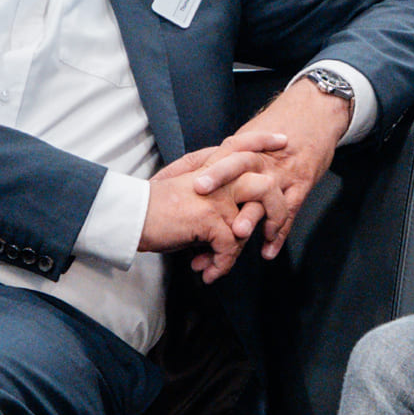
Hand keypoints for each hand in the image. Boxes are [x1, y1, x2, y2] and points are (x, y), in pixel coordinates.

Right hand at [136, 151, 265, 281]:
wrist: (131, 217)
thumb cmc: (155, 209)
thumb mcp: (185, 190)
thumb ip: (210, 192)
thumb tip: (229, 212)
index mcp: (210, 168)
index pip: (242, 146)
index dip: (263, 142)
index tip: (282, 142)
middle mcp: (218, 179)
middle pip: (265, 186)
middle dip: (277, 213)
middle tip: (272, 234)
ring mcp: (215, 198)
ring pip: (248, 226)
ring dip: (236, 253)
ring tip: (219, 266)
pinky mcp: (209, 218)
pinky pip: (230, 247)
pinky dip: (221, 264)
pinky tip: (209, 273)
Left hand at [176, 77, 353, 259]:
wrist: (318, 110)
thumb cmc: (282, 124)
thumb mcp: (252, 131)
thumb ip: (226, 155)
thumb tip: (189, 175)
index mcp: (247, 145)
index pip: (222, 154)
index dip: (206, 167)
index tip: (190, 183)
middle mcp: (263, 158)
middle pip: (239, 166)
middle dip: (220, 179)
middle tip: (201, 194)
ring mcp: (283, 172)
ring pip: (266, 195)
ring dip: (252, 215)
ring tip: (237, 233)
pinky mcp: (302, 185)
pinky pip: (290, 211)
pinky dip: (279, 233)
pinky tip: (267, 251)